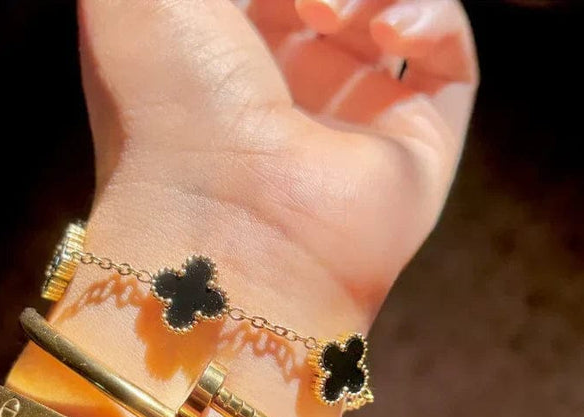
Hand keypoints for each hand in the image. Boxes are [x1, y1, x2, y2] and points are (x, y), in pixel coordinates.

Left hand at [79, 0, 476, 324]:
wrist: (221, 227)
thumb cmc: (164, 107)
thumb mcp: (133, 2)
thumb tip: (274, 2)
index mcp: (216, 65)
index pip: (263, 2)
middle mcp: (286, 99)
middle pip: (331, 7)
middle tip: (302, 0)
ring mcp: (352, 126)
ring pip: (391, 21)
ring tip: (326, 10)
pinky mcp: (415, 151)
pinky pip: (450, 65)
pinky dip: (435, 22)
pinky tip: (391, 30)